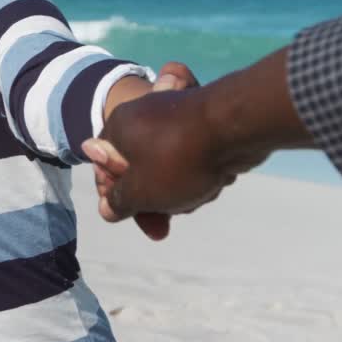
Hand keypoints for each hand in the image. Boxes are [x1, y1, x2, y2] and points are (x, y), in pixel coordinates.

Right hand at [84, 48, 312, 237]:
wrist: (237, 126)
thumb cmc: (179, 159)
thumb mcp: (140, 192)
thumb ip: (119, 201)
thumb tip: (107, 208)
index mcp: (119, 126)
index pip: (104, 166)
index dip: (115, 196)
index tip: (132, 215)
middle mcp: (143, 117)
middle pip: (137, 169)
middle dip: (152, 199)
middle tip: (163, 225)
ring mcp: (174, 118)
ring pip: (166, 167)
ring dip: (178, 189)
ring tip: (196, 194)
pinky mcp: (201, 124)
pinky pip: (190, 156)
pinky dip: (198, 173)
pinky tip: (214, 182)